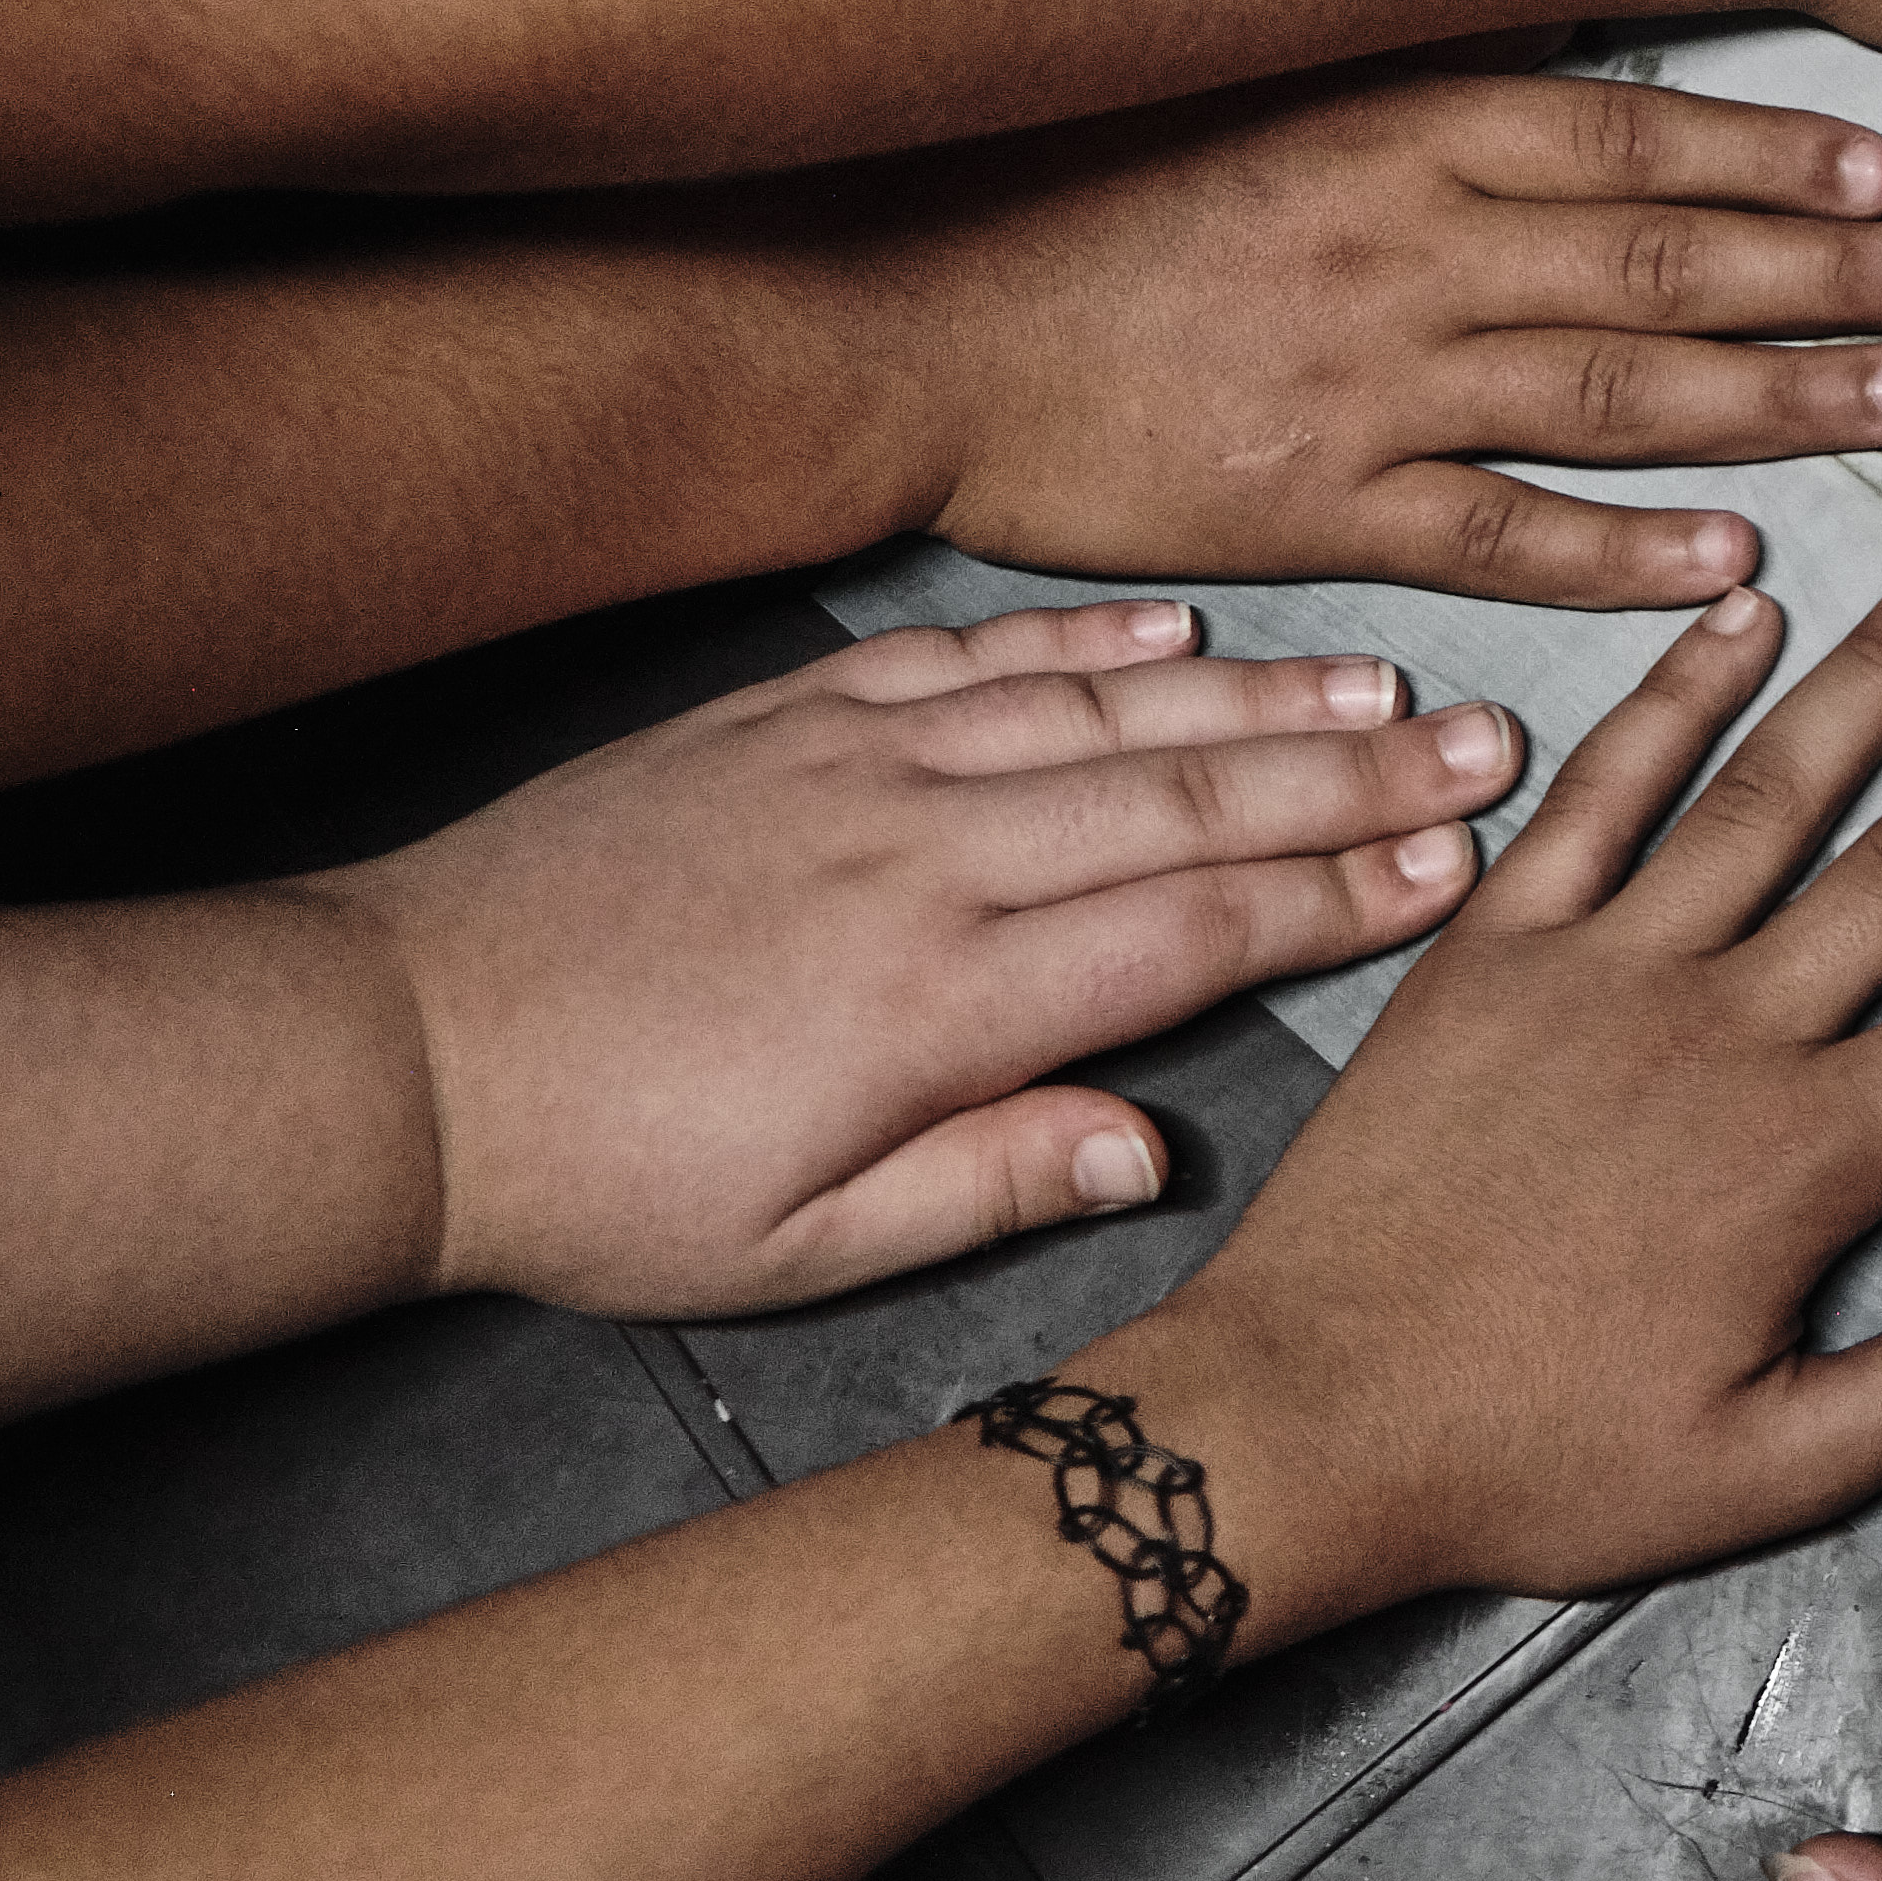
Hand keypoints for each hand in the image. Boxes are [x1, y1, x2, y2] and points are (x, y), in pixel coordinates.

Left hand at [332, 598, 1508, 1312]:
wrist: (394, 1053)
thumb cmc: (599, 1179)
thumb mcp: (795, 1249)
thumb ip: (987, 1183)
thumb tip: (1150, 1148)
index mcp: (941, 1001)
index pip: (1195, 932)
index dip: (1343, 896)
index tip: (1459, 870)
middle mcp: (922, 860)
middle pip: (1189, 799)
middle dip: (1358, 771)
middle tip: (1487, 742)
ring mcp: (856, 771)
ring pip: (1104, 713)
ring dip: (1258, 691)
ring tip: (1383, 676)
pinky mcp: (786, 718)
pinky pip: (970, 659)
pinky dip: (1085, 641)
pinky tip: (1177, 631)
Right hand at [862, 63, 1881, 615]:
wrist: (887, 308)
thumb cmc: (1053, 189)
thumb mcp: (1239, 87)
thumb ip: (1393, 85)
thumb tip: (1533, 63)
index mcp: (1393, 127)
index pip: (1636, 134)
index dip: (1779, 156)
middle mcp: (1408, 241)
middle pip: (1669, 256)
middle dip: (1835, 274)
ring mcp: (1368, 374)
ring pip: (1619, 385)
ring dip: (1777, 398)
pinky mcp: (1313, 499)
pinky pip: (1502, 526)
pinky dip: (1627, 550)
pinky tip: (1733, 563)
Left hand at [1072, 547, 1881, 1634]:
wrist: (1293, 1424)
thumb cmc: (1530, 1461)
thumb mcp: (1770, 1470)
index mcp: (1812, 1153)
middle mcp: (1729, 1029)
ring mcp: (1605, 970)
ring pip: (1781, 783)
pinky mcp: (1489, 948)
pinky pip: (1600, 792)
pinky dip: (1677, 692)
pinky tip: (1747, 608)